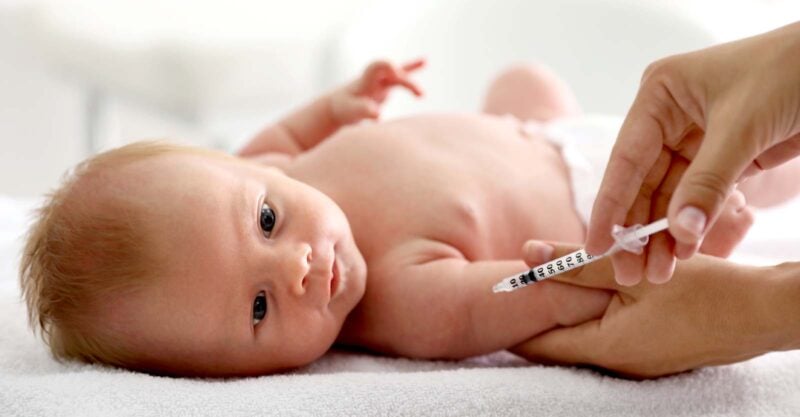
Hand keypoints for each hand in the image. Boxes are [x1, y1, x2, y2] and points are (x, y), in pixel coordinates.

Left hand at [330, 59, 424, 124]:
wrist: (338, 106)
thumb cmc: (344, 108)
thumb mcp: (352, 111)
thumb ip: (364, 110)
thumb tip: (378, 115)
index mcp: (365, 81)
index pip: (376, 67)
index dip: (386, 66)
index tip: (397, 72)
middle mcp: (375, 78)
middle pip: (394, 74)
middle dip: (407, 82)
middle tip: (421, 95)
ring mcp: (381, 81)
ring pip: (399, 75)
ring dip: (411, 81)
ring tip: (423, 83)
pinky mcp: (385, 86)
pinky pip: (400, 77)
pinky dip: (412, 69)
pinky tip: (424, 60)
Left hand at [512, 241, 784, 378]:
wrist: (765, 313)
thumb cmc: (706, 291)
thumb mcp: (635, 269)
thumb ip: (577, 262)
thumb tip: (526, 253)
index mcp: (606, 349)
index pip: (537, 346)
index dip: (511, 322)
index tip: (494, 295)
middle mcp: (616, 364)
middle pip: (554, 345)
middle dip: (533, 317)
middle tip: (515, 282)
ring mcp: (635, 363)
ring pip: (579, 339)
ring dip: (562, 313)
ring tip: (546, 280)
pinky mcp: (649, 353)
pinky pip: (604, 337)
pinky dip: (589, 315)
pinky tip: (588, 289)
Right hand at [585, 22, 799, 284]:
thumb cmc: (790, 71)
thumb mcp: (742, 127)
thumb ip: (707, 182)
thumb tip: (680, 232)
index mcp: (659, 95)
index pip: (626, 159)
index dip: (610, 206)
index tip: (596, 245)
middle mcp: (668, 117)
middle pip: (643, 183)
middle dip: (638, 229)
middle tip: (629, 273)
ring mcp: (693, 139)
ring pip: (669, 196)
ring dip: (664, 235)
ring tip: (658, 274)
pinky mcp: (721, 157)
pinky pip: (697, 198)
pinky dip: (692, 225)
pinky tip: (683, 253)